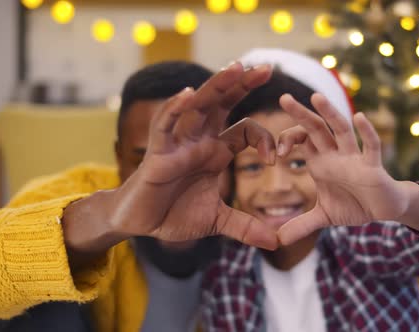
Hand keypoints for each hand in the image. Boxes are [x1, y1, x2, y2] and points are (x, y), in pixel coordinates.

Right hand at [64, 63, 279, 260]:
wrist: (142, 224)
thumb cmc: (175, 214)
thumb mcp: (218, 221)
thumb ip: (246, 227)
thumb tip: (276, 243)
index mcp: (216, 151)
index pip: (245, 129)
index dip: (264, 137)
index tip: (274, 158)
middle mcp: (199, 140)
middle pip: (223, 104)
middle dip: (243, 85)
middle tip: (266, 68)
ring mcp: (178, 143)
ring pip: (198, 106)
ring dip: (216, 87)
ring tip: (235, 68)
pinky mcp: (157, 152)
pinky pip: (165, 126)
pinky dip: (175, 110)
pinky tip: (188, 94)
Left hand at [275, 93, 411, 244]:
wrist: (384, 210)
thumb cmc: (354, 204)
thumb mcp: (324, 217)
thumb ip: (301, 225)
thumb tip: (277, 240)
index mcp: (321, 161)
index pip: (300, 140)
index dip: (286, 140)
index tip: (276, 154)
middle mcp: (335, 154)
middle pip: (316, 128)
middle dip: (301, 113)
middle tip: (283, 97)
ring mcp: (354, 157)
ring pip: (340, 130)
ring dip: (329, 113)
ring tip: (316, 96)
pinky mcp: (373, 166)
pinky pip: (370, 146)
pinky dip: (366, 132)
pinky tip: (359, 117)